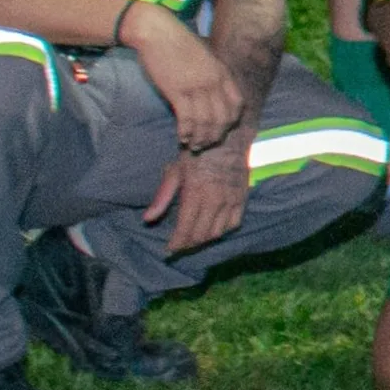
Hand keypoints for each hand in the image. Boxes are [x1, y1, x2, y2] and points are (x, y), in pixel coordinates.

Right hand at [117, 2, 244, 151]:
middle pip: (223, 117)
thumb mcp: (204, 57)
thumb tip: (211, 94)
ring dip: (201, 138)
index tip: (223, 129)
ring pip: (206, 122)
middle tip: (207, 144)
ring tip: (194, 146)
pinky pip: (187, 119)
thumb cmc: (178, 43)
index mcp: (223, 72)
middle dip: (216, 135)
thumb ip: (212, 74)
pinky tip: (182, 137)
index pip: (237, 104)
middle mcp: (214, 81)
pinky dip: (186, 132)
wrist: (157, 32)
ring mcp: (197, 87)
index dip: (232, 121)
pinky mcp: (177, 91)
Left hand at [147, 140, 251, 254]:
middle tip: (178, 247)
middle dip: (187, 245)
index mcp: (195, 193)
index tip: (168, 250)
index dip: (176, 243)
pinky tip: (213, 230)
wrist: (226, 139)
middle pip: (201, 235)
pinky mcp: (242, 198)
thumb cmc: (196, 154)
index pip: (185, 229)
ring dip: (203, 240)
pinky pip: (233, 224)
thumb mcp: (174, 171)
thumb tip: (147, 219)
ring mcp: (231, 200)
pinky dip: (222, 231)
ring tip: (193, 241)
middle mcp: (215, 200)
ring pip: (217, 232)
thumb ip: (162, 196)